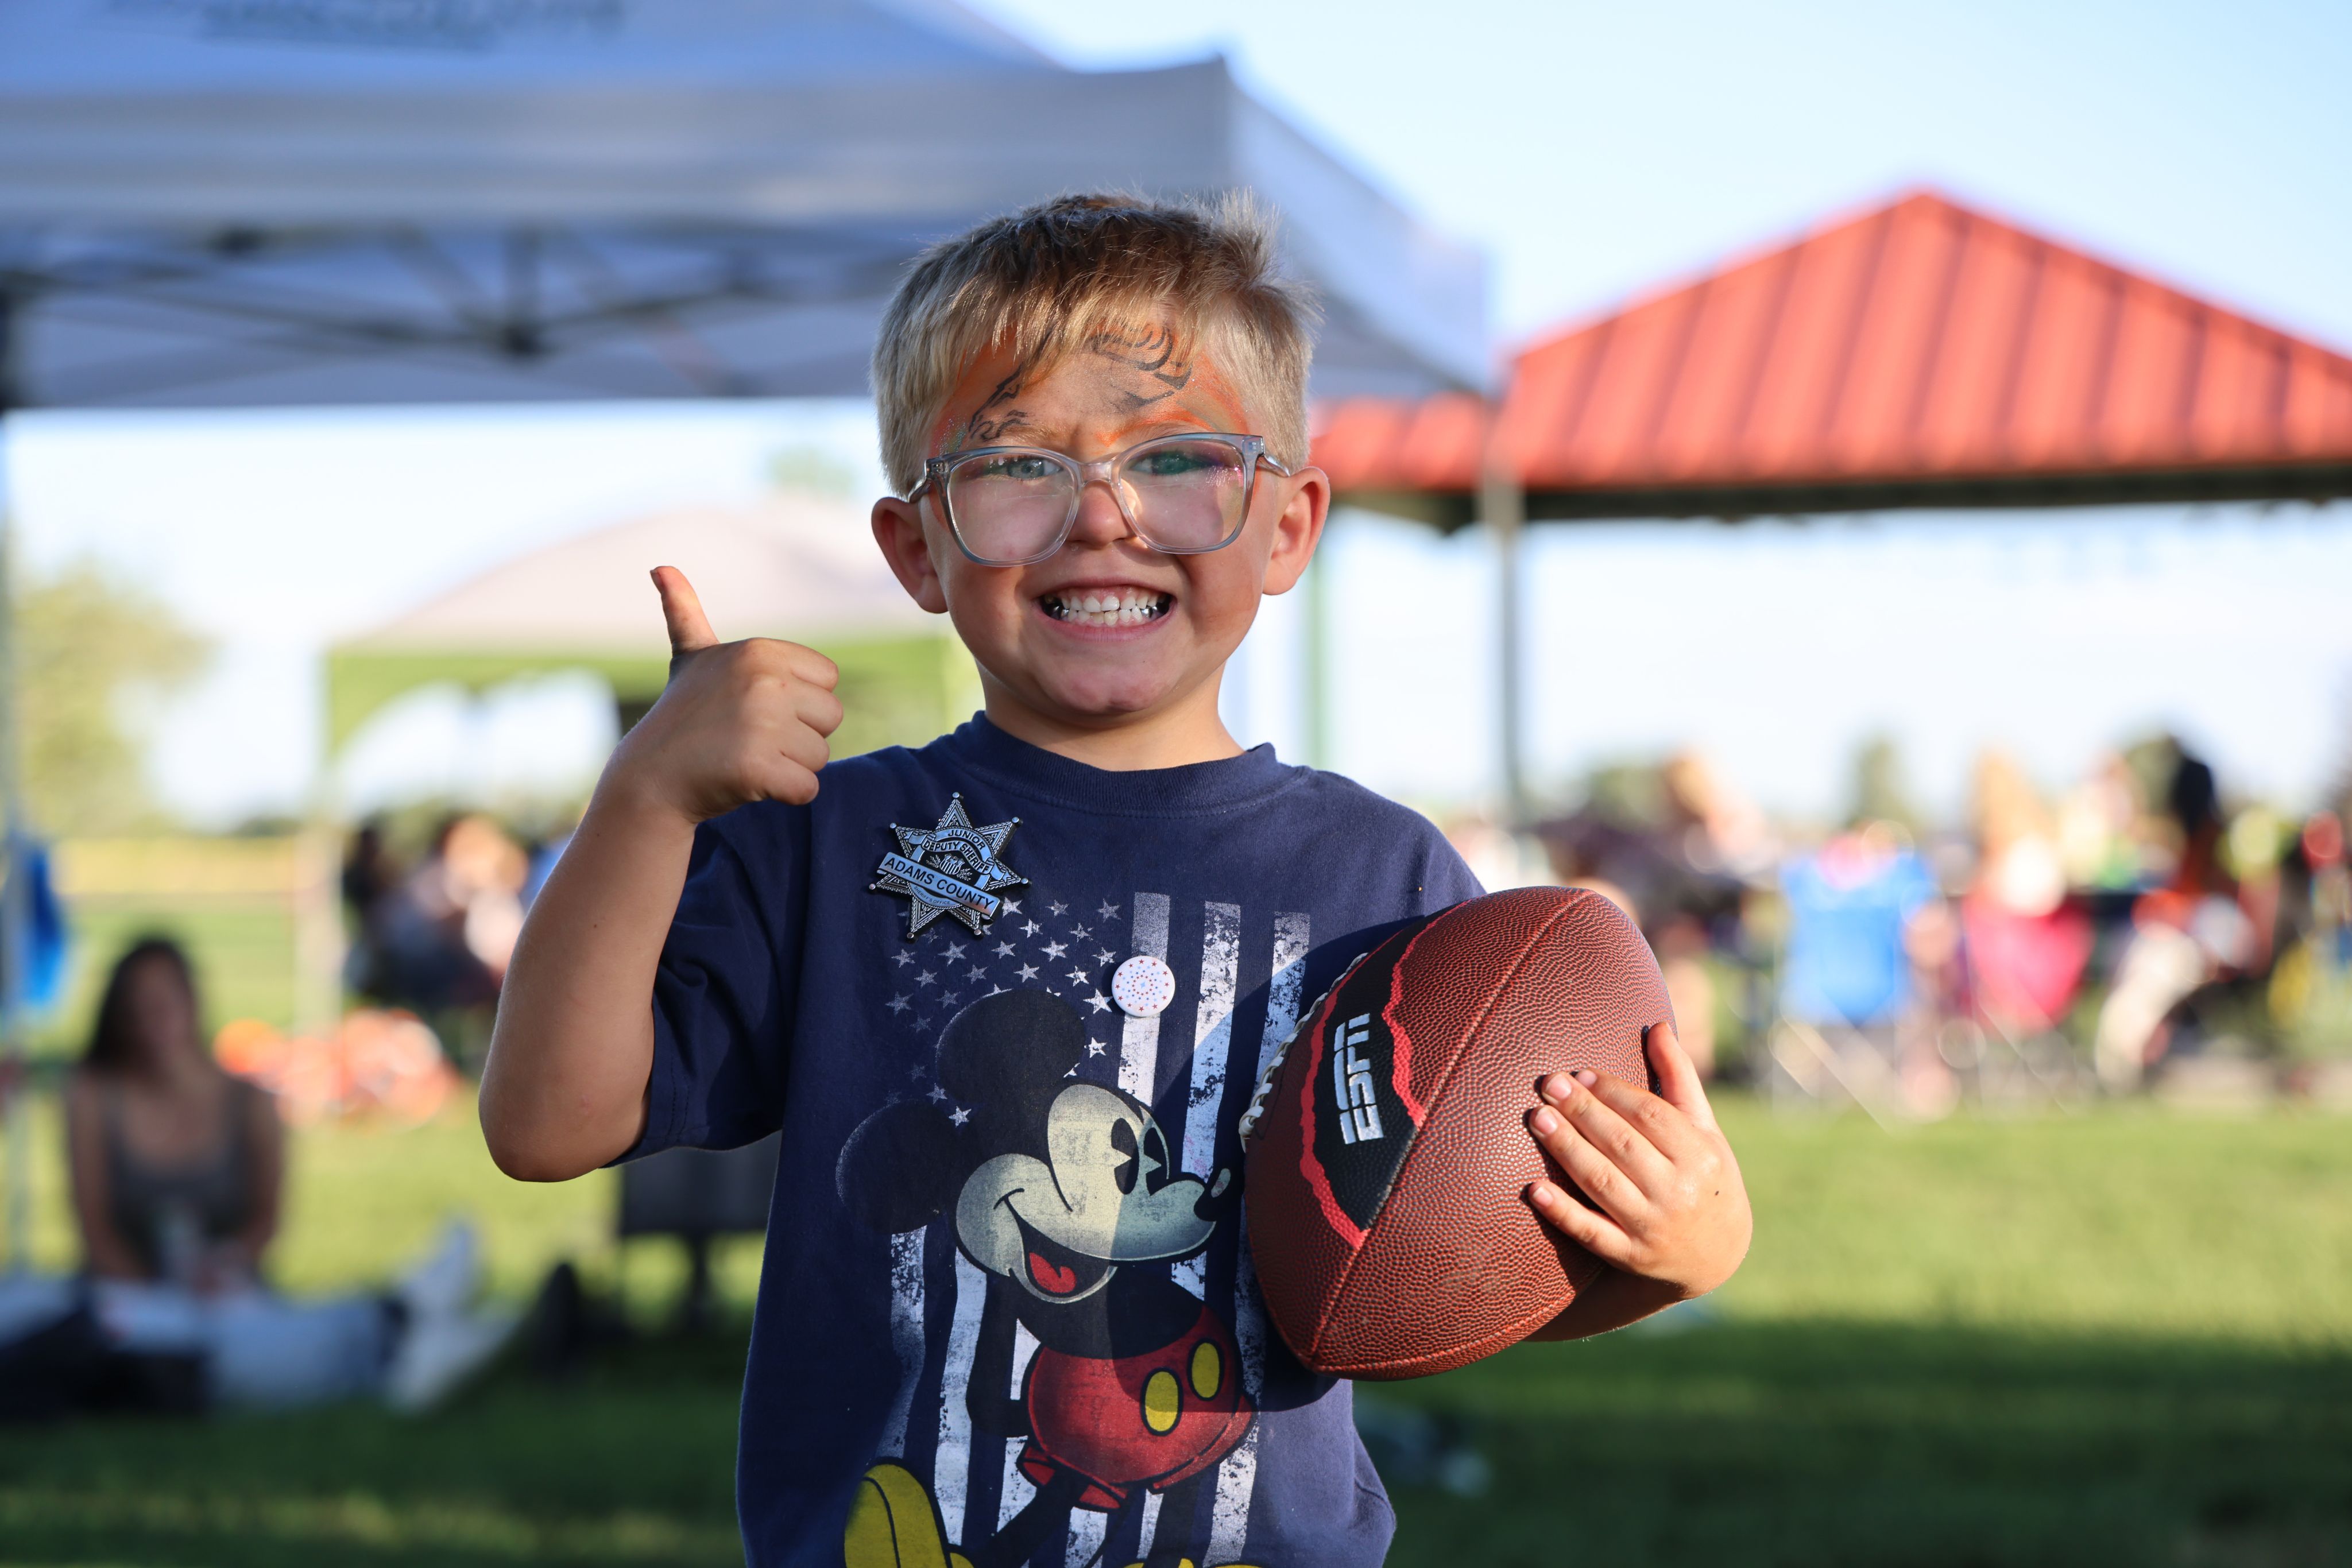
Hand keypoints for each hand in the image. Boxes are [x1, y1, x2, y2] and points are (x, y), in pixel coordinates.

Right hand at [609, 566, 844, 822]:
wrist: (650, 778)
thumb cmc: (682, 717)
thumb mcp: (691, 658)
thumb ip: (686, 612)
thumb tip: (660, 567)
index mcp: (760, 651)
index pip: (829, 680)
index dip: (800, 701)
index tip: (756, 707)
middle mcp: (765, 682)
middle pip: (831, 717)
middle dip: (799, 735)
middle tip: (750, 737)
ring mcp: (761, 726)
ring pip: (820, 755)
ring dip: (789, 766)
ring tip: (744, 757)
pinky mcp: (758, 769)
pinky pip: (807, 788)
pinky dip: (785, 793)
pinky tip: (748, 783)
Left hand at [1524, 1020, 1751, 1300]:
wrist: (1716, 1256)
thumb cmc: (1703, 1175)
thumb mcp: (1703, 1128)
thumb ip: (1678, 1077)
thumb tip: (1657, 1025)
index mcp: (1700, 1155)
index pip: (1650, 1116)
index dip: (1613, 1092)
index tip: (1579, 1074)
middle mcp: (1679, 1192)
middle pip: (1623, 1145)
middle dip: (1583, 1113)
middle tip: (1547, 1086)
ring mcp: (1652, 1227)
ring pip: (1603, 1183)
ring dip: (1566, 1150)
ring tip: (1536, 1119)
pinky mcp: (1629, 1256)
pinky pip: (1591, 1233)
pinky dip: (1562, 1212)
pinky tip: (1533, 1189)